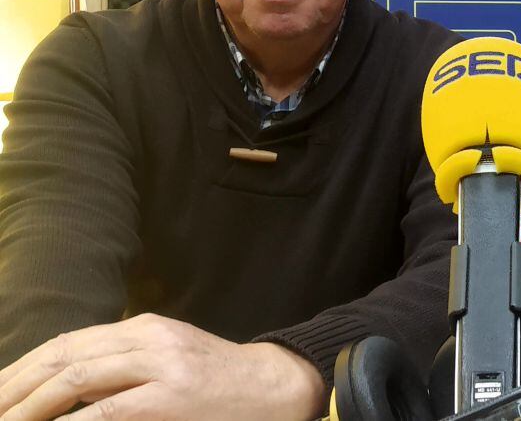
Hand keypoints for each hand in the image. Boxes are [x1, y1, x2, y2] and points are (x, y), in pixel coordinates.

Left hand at [0, 314, 324, 420]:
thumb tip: (61, 390)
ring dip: (26, 408)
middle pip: (62, 356)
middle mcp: (148, 337)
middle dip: (11, 389)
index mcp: (144, 327)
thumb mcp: (169, 360)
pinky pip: (105, 411)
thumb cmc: (219, 383)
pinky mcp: (170, 398)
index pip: (66, 344)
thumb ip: (122, 367)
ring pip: (75, 377)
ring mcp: (160, 365)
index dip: (19, 370)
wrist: (276, 388)